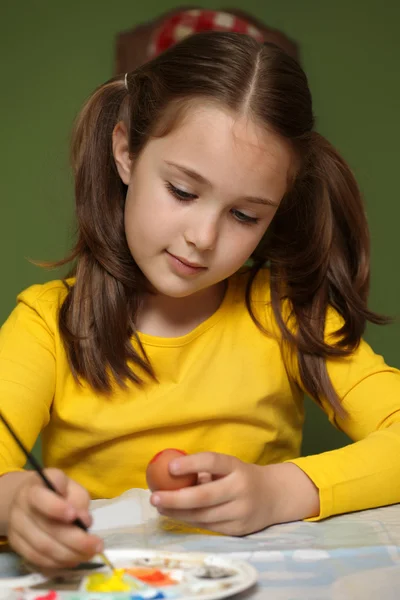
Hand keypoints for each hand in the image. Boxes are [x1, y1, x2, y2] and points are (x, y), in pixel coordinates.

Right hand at [7, 469, 102, 568]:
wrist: (29, 500)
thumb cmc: (56, 491)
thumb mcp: (71, 487)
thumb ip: (79, 500)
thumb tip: (84, 522)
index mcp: (34, 487)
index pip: (40, 498)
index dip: (56, 507)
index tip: (74, 515)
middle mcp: (21, 508)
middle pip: (46, 528)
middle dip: (75, 540)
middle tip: (96, 545)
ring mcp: (16, 528)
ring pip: (42, 547)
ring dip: (68, 555)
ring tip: (89, 555)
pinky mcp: (16, 545)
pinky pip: (37, 559)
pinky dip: (57, 563)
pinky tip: (73, 560)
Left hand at [149, 452, 277, 535]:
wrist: (274, 496)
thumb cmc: (241, 477)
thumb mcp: (229, 467)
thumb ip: (205, 470)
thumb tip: (169, 473)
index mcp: (237, 467)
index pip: (213, 462)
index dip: (191, 464)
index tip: (170, 467)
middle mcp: (240, 489)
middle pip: (204, 496)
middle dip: (176, 499)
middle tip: (154, 497)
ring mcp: (240, 512)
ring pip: (203, 516)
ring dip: (178, 513)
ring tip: (160, 506)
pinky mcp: (238, 530)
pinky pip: (208, 527)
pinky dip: (190, 521)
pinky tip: (176, 515)